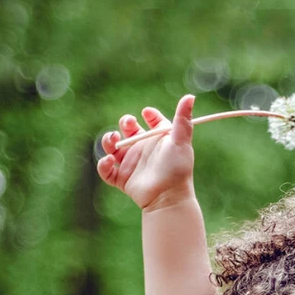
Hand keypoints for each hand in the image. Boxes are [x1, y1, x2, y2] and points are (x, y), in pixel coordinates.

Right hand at [96, 94, 195, 209]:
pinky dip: (103, 165)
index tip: (147, 113)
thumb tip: (190, 96)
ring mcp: (132, 164)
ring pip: (113, 148)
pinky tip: (111, 161)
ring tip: (114, 140)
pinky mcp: (122, 179)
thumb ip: (183, 120)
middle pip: (129, 131)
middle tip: (128, 125)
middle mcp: (144, 150)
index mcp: (158, 141)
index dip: (150, 115)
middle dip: (125, 124)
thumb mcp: (180, 142)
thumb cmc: (177, 169)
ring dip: (108, 141)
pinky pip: (106, 170)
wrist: (169, 197)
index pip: (153, 122)